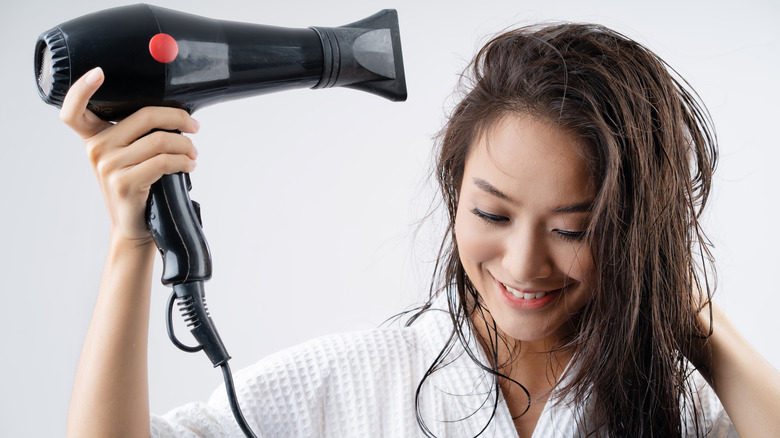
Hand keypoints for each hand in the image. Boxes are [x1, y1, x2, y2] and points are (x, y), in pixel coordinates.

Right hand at [60, 67, 199, 243]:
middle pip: (144, 116)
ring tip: (193, 153)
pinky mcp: (126, 183)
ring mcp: (109, 166)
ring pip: (160, 140)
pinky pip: (163, 162)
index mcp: (93, 138)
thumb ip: (137, 134)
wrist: (134, 226)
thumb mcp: (128, 157)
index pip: (74, 111)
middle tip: (194, 127)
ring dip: (186, 145)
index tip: (99, 72)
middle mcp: (97, 149)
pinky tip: (189, 165)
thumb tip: (176, 113)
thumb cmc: (138, 186)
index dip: (82, 88)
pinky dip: (183, 161)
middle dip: (178, 118)